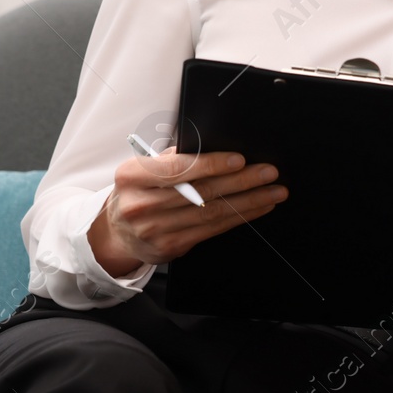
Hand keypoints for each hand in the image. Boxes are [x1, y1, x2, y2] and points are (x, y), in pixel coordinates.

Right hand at [86, 146, 288, 277]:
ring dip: (250, 201)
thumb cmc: (139, 191)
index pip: (177, 169)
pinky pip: (213, 229)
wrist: (117, 232)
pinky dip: (241, 217)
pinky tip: (259, 207)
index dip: (210, 164)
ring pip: (212, 212)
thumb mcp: (144, 168)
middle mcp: (141, 204)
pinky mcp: (170, 246)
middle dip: (241, 181)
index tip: (239, 160)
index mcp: (133, 175)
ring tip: (275, 190)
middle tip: (269, 172)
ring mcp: (155, 229)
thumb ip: (174, 157)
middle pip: (200, 191)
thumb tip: (215, 146)